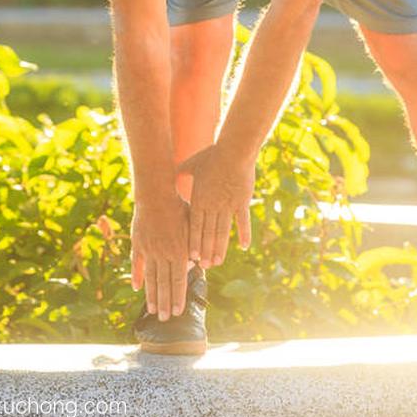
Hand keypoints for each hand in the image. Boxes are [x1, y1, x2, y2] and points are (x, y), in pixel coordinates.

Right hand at [130, 190, 189, 320]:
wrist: (156, 193)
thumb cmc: (179, 207)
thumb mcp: (191, 225)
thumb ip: (193, 245)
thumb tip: (198, 263)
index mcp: (178, 250)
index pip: (178, 280)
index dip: (178, 297)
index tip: (177, 312)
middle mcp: (163, 254)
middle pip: (163, 284)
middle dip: (165, 303)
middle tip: (164, 320)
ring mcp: (149, 250)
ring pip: (150, 278)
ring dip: (152, 296)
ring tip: (152, 310)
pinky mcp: (138, 243)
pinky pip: (137, 263)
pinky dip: (137, 276)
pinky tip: (137, 288)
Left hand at [178, 143, 254, 268]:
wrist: (234, 150)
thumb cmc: (212, 155)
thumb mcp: (193, 164)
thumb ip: (182, 172)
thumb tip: (172, 174)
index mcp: (200, 198)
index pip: (194, 226)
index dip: (194, 242)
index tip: (193, 257)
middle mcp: (213, 205)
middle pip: (208, 233)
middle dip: (206, 251)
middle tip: (205, 266)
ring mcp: (228, 205)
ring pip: (223, 231)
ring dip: (221, 248)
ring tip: (218, 262)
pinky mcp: (242, 202)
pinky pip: (243, 221)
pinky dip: (244, 234)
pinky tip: (245, 246)